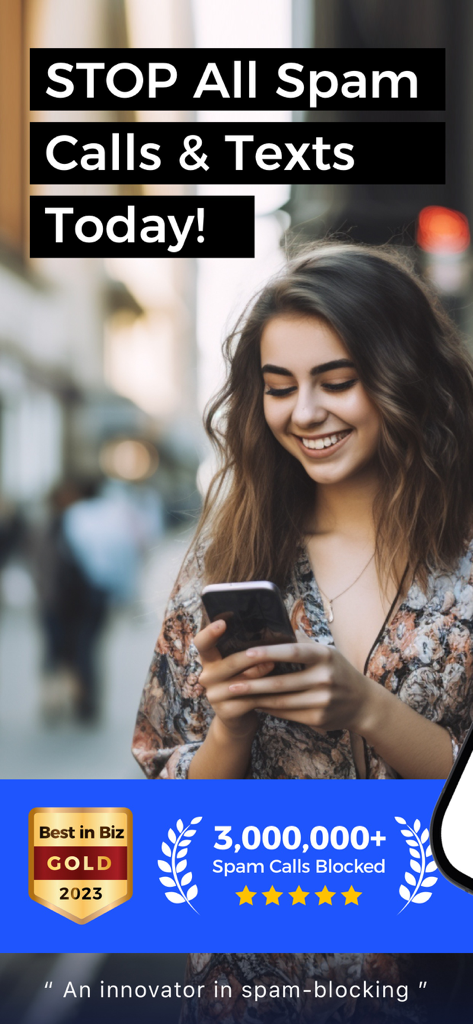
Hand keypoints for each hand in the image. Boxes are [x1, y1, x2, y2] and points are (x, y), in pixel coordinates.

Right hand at [194, 620, 274, 736]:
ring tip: (275, 664)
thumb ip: (245, 650)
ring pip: (242, 682)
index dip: (209, 633)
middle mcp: (207, 676)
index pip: (202, 643)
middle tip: (272, 648)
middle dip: (253, 655)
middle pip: (230, 662)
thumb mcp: (240, 666)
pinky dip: (265, 694)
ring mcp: (214, 695)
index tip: (223, 623)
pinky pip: (249, 700)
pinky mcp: (225, 712)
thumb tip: (270, 630)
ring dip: (261, 673)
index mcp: (209, 660)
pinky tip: (278, 689)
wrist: (239, 720)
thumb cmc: (244, 684)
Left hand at [226, 640, 375, 733]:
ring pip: (281, 701)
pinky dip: (268, 708)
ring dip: (255, 699)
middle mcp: (325, 678)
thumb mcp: (326, 651)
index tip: (247, 653)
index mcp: (324, 655)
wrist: (362, 703)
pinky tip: (254, 704)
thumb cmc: (336, 670)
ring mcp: (322, 700)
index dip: (269, 653)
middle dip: (252, 684)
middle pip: (281, 682)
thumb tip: (271, 626)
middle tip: (229, 682)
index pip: (293, 652)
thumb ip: (301, 641)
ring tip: (235, 694)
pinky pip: (286, 713)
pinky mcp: (318, 718)